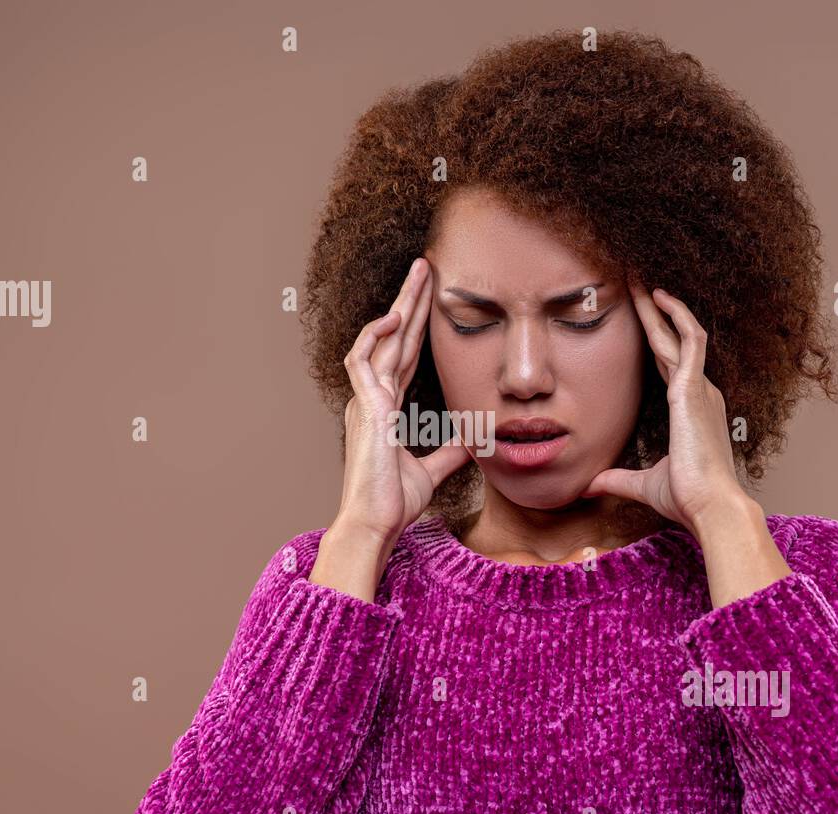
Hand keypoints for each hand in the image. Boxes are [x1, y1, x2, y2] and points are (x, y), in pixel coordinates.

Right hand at [330, 257, 469, 547]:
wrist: (376, 523)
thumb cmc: (393, 502)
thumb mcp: (431, 470)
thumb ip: (450, 451)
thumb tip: (475, 440)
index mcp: (385, 407)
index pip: (402, 355)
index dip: (415, 325)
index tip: (432, 298)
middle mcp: (373, 398)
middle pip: (393, 337)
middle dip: (410, 301)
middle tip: (426, 267)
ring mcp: (367, 401)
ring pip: (379, 339)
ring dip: (398, 306)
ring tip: (417, 277)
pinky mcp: (367, 409)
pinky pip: (362, 361)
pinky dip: (374, 337)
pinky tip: (393, 319)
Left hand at [583, 280, 748, 533]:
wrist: (710, 506)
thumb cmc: (687, 498)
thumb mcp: (643, 484)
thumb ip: (616, 480)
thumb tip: (589, 486)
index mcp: (690, 411)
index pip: (669, 365)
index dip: (656, 339)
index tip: (640, 319)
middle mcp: (699, 393)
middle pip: (672, 342)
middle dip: (654, 314)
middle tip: (636, 285)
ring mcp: (700, 388)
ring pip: (680, 333)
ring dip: (662, 306)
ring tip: (641, 281)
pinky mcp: (695, 387)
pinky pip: (690, 338)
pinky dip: (676, 314)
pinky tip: (658, 296)